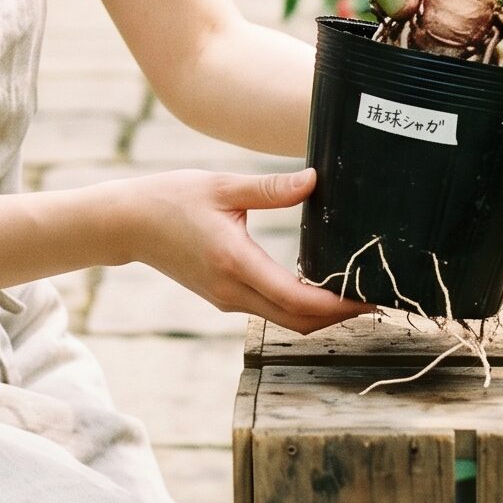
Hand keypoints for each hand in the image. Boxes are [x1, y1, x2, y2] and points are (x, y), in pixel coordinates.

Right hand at [122, 167, 365, 333]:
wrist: (127, 223)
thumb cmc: (171, 198)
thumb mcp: (221, 186)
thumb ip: (270, 188)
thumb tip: (315, 180)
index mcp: (234, 262)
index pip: (297, 299)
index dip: (338, 303)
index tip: (369, 296)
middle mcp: (231, 291)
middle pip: (298, 322)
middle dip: (339, 316)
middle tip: (375, 298)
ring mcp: (226, 299)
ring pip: (284, 321)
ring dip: (320, 315)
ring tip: (354, 293)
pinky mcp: (222, 297)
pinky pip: (269, 311)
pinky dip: (298, 307)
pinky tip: (317, 287)